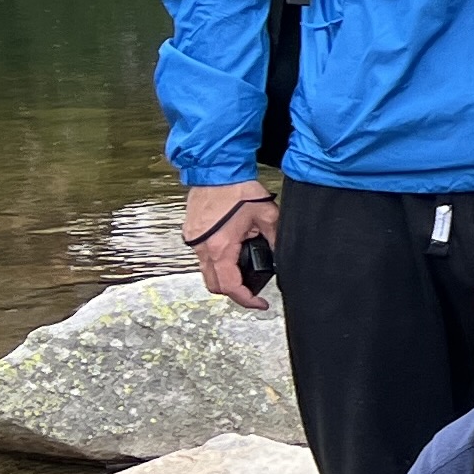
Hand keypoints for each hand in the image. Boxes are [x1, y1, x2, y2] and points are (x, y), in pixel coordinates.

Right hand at [185, 183, 276, 308]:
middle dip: (234, 292)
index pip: (230, 286)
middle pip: (214, 285)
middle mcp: (203, 247)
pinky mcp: (192, 233)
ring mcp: (194, 241)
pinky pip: (202, 257)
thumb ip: (276, 239)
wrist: (216, 170)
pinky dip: (217, 262)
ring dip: (224, 276)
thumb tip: (282, 256)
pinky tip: (232, 254)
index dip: (246, 299)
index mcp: (221, 247)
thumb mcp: (267, 215)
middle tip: (253, 290)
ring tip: (245, 272)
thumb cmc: (237, 189)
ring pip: (206, 272)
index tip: (260, 303)